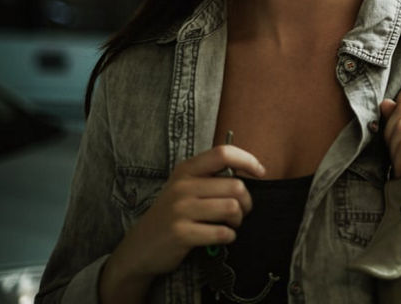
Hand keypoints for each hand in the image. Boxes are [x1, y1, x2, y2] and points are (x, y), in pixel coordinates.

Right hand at [99, 145, 264, 302]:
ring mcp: (180, 210)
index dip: (248, 160)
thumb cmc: (172, 214)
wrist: (140, 247)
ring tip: (230, 224)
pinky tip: (220, 238)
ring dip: (238, 220)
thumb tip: (252, 171)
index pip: (223, 153)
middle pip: (236, 186)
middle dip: (246, 203)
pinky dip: (228, 237)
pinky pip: (222, 233)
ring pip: (232, 208)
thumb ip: (211, 176)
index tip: (260, 172)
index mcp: (186, 170)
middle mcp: (182, 186)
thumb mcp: (184, 187)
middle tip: (240, 212)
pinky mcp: (181, 233)